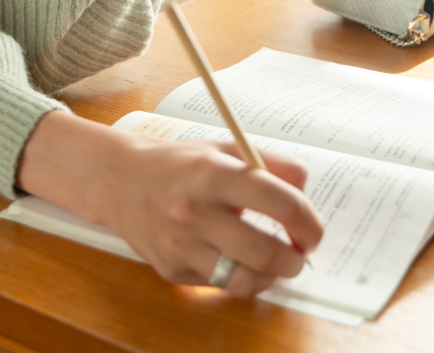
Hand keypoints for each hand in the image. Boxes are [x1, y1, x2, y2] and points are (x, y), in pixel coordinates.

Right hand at [17, 110, 323, 298]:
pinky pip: (220, 286)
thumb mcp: (223, 148)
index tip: (314, 228)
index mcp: (212, 173)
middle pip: (264, 252)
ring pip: (245, 280)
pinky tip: (238, 259)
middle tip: (301, 253)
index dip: (307, 220)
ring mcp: (181, 246)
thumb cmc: (178, 164)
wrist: (120, 181)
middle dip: (295, 259)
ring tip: (275, 261)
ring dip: (272, 276)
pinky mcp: (172, 271)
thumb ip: (269, 163)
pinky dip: (239, 277)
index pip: (277, 201)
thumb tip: (305, 186)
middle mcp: (194, 212)